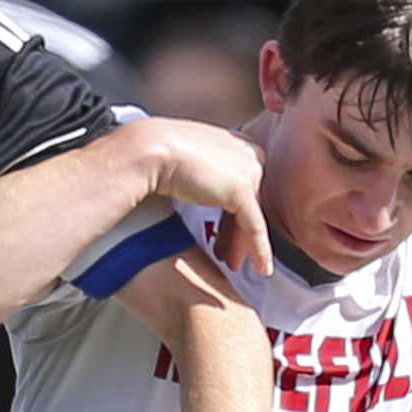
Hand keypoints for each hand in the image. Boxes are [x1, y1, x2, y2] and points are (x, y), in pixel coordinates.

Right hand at [136, 119, 274, 279]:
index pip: (243, 184)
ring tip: (233, 263)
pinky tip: (261, 268)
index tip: (224, 232)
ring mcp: (249, 170)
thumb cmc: (157, 152)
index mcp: (235, 143)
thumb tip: (197, 189)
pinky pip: (254, 227)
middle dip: (239, 231)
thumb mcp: (187, 160)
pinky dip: (260, 250)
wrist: (150, 150)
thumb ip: (202, 172)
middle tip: (229, 252)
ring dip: (243, 244)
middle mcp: (248, 154)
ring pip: (252, 216)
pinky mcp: (243, 190)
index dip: (234, 213)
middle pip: (251, 202)